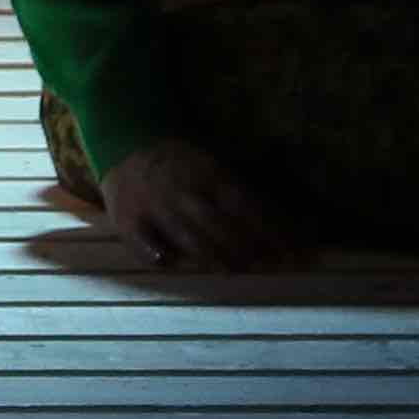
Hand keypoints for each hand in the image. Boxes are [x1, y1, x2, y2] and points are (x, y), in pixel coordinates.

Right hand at [99, 133, 299, 269]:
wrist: (125, 148)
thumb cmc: (180, 164)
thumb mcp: (214, 163)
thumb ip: (242, 189)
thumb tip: (288, 218)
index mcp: (208, 173)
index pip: (246, 207)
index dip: (271, 231)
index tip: (292, 251)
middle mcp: (183, 190)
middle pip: (220, 226)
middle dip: (247, 248)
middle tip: (267, 265)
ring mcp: (153, 205)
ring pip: (187, 236)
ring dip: (213, 257)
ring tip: (232, 270)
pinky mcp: (127, 219)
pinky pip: (143, 241)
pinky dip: (156, 254)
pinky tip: (169, 262)